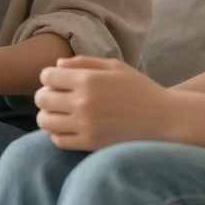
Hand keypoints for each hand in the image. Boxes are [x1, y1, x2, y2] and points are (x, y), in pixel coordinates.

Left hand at [34, 56, 171, 150]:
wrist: (162, 119)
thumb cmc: (139, 89)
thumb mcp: (115, 66)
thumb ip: (85, 62)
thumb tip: (57, 66)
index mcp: (88, 79)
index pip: (48, 76)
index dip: (49, 76)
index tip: (58, 80)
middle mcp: (83, 102)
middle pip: (42, 99)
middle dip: (44, 95)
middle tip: (56, 96)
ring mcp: (85, 125)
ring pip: (45, 121)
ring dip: (47, 115)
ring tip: (59, 113)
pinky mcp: (90, 144)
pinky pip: (58, 140)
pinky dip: (57, 133)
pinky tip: (68, 127)